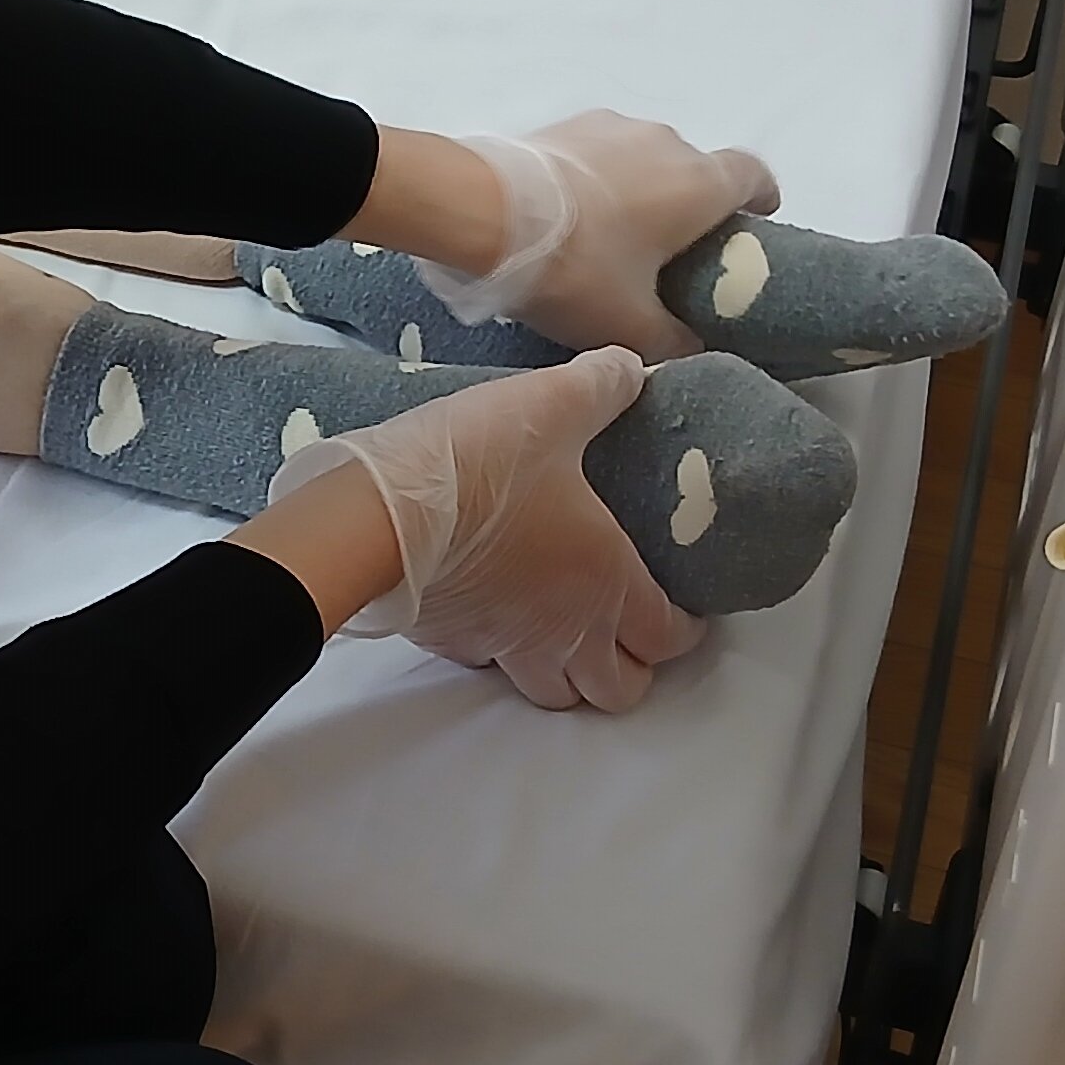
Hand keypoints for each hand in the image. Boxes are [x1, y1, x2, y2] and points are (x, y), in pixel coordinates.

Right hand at [272, 349, 704, 711]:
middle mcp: (566, 630)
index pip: (670, 637)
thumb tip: (631, 369)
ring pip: (558, 695)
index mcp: (607, 581)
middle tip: (629, 627)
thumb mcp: (551, 403)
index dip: (687, 628)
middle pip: (620, 689)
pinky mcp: (453, 642)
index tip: (685, 606)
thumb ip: (602, 385)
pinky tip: (497, 616)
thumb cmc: (480, 464)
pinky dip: (505, 653)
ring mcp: (505, 646)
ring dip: (572, 674)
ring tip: (569, 635)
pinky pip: (492, 666)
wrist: (377, 511)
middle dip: (633, 665)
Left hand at [422, 114, 777, 359]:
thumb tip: (694, 350)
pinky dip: (598, 179)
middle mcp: (666, 141)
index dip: (760, 201)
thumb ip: (674, 342)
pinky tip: (573, 217)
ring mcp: (613, 125)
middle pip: (697, 170)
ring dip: (640, 191)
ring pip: (645, 159)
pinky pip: (599, 153)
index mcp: (699, 183)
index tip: (750, 228)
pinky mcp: (564, 124)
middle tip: (671, 255)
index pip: (755, 176)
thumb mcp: (629, 324)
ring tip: (614, 238)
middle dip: (691, 208)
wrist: (480, 211)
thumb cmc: (575, 268)